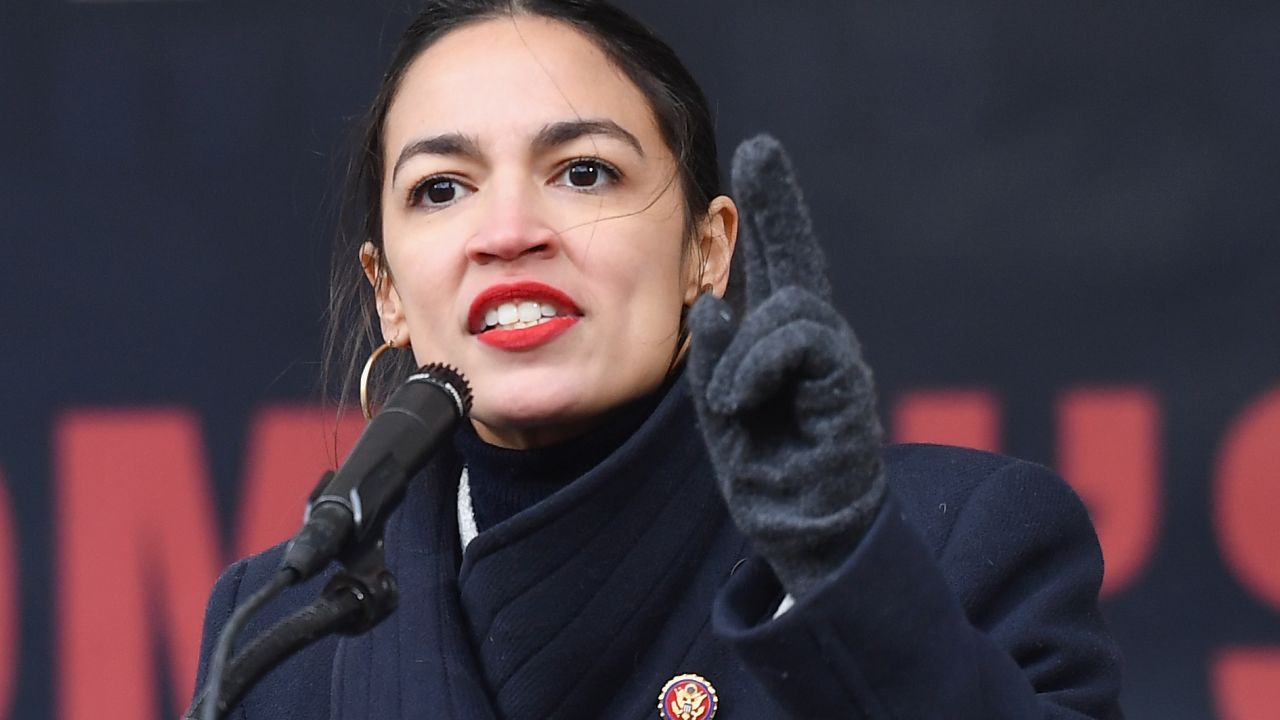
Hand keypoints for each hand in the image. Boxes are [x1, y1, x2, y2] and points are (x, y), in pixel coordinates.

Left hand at [688, 135, 885, 598]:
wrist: (807, 533)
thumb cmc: (767, 473)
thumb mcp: (724, 411)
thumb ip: (716, 358)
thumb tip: (711, 307)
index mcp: (778, 342)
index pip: (774, 265)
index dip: (768, 212)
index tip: (757, 155)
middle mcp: (812, 340)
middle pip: (796, 258)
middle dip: (777, 204)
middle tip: (761, 150)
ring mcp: (836, 359)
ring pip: (791, 306)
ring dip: (747, 350)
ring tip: (734, 402)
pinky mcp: (848, 383)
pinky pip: (803, 342)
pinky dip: (760, 365)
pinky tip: (740, 401)